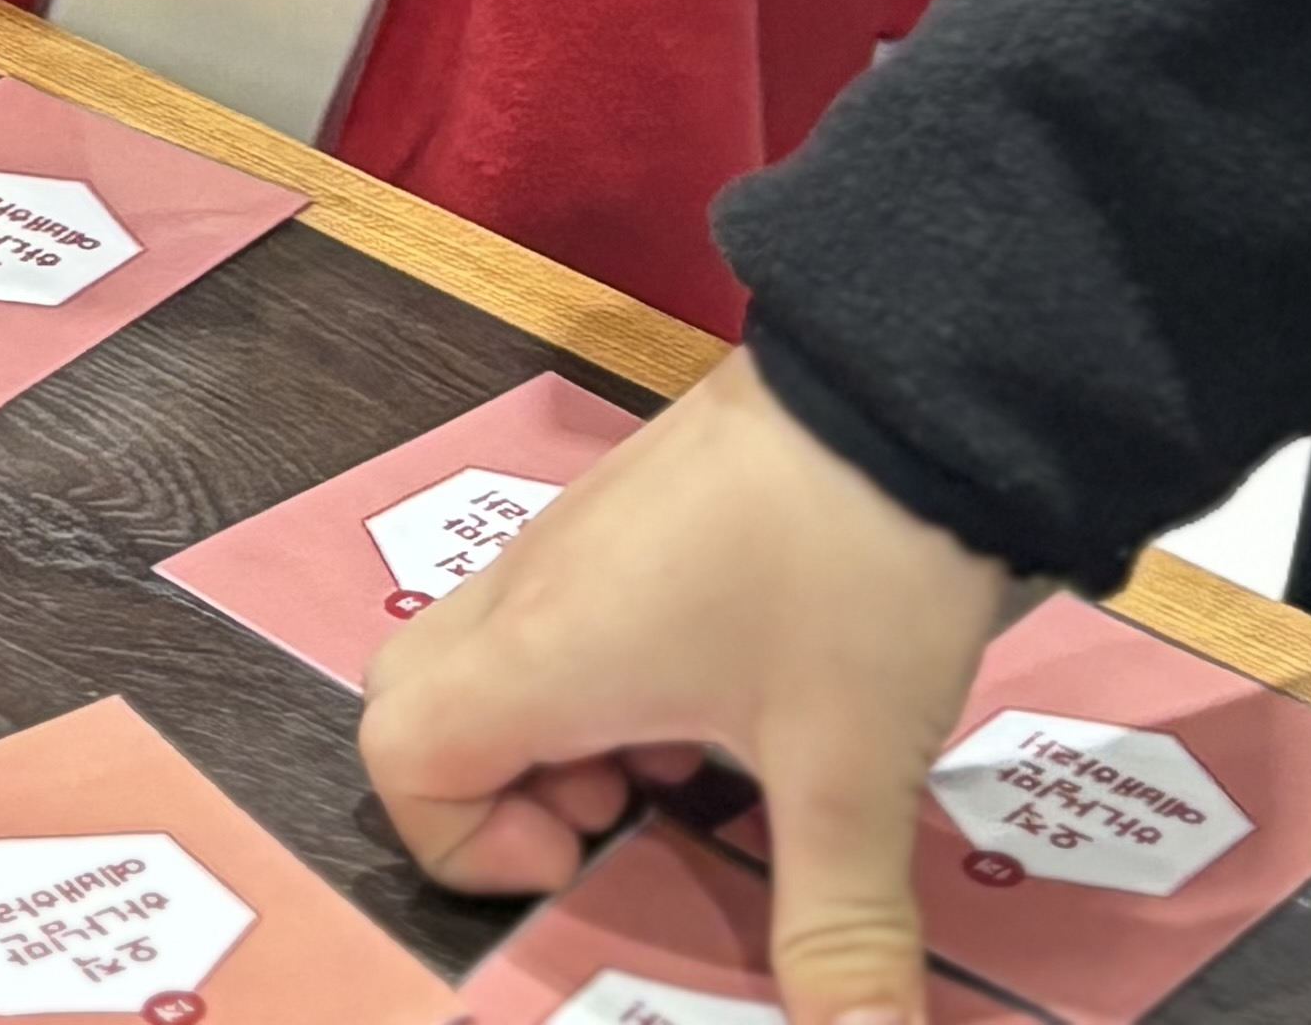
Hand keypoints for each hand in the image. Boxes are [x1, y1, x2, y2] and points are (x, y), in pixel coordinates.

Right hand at [360, 344, 1016, 1024]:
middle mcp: (536, 582)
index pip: (398, 749)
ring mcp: (583, 531)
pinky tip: (736, 692)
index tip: (582, 853)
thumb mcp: (853, 772)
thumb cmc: (850, 567)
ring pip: (499, 650)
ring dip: (566, 733)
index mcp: (549, 649)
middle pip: (424, 694)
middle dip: (495, 789)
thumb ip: (841, 934)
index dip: (457, 840)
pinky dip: (610, 676)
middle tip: (621, 816)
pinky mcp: (637, 504)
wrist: (912, 376)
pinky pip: (562, 607)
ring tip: (697, 765)